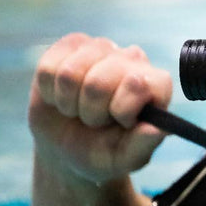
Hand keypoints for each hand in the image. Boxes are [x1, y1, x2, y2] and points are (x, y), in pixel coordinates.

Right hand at [29, 33, 172, 185]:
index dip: (121, 109)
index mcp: (155, 84)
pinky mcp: (70, 46)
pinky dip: (49, 92)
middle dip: (91, 112)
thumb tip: (157, 130)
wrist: (68, 148)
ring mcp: (101, 48)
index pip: (138, 84)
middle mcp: (131, 59)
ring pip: (69, 74)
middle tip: (96, 120)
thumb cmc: (104, 152)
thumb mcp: (125, 159)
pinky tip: (61, 97)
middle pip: (98, 82)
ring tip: (79, 110)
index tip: (120, 122)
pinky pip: (48, 68)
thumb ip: (143, 145)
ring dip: (68, 103)